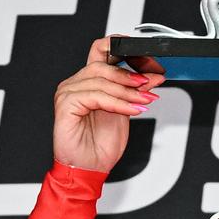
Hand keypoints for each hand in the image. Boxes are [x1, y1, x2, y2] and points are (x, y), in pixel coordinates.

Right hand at [52, 37, 165, 172]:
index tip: (146, 57)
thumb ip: (135, 93)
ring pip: (100, 80)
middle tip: (149, 84)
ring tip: (143, 100)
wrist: (89, 169)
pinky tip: (131, 110)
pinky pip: (95, 96)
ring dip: (127, 91)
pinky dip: (117, 103)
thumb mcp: (126, 113)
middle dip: (130, 75)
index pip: (101, 52)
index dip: (121, 48)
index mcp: (89, 82)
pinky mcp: (65, 104)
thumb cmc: (100, 146)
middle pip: (102, 64)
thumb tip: (153, 78)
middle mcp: (76, 84)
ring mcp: (68, 92)